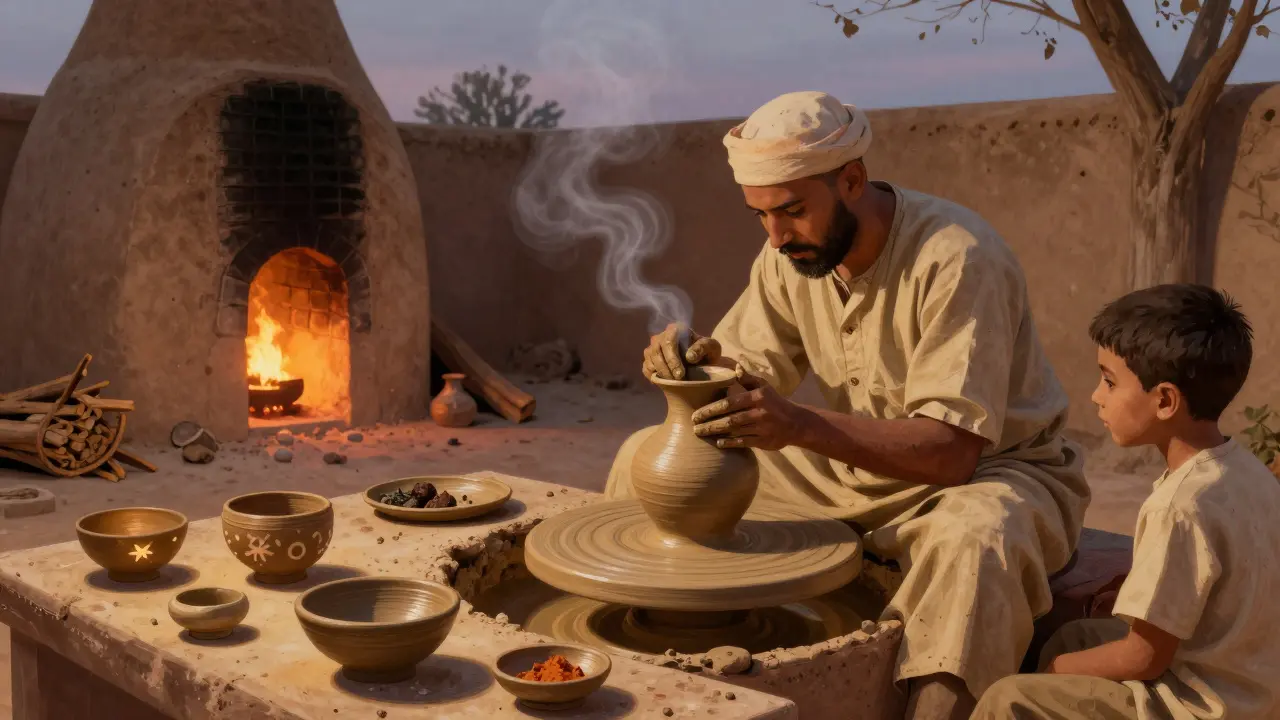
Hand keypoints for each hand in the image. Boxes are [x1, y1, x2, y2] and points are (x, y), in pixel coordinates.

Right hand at [642, 323, 720, 380]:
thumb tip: (689, 356)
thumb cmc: (707, 353)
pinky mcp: (649, 360)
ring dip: (661, 373)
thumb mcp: (712, 348)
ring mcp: (653, 347)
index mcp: (676, 328)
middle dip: (667, 368)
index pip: (669, 341)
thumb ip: (703, 348)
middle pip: (657, 350)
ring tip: (674, 382)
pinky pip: (646, 368)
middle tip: (678, 380)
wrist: (702, 364)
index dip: (673, 359)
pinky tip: (666, 381)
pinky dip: (654, 376)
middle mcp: (661, 336)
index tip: (681, 373)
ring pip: (650, 359)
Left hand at [691, 368, 805, 450]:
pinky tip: (718, 443)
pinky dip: (730, 443)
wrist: (796, 423)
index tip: (696, 413)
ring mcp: (762, 428)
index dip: (711, 409)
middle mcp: (759, 413)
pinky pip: (744, 442)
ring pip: (735, 431)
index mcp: (757, 397)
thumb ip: (748, 378)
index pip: (730, 403)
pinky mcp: (764, 441)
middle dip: (710, 423)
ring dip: (716, 433)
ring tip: (701, 433)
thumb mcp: (764, 387)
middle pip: (730, 419)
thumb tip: (736, 367)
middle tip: (694, 426)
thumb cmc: (775, 402)